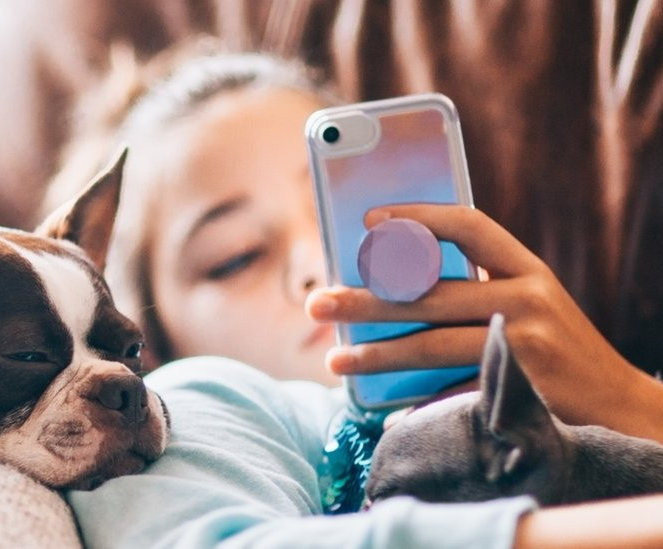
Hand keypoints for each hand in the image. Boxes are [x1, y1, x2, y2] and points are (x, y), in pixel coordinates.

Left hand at [306, 204, 662, 441]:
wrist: (622, 408)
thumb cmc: (558, 353)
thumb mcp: (530, 307)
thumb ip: (479, 290)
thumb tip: (391, 288)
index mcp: (527, 269)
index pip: (469, 224)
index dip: (416, 216)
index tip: (368, 219)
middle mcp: (528, 297)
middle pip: (430, 292)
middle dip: (366, 299)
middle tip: (319, 303)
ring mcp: (525, 343)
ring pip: (431, 343)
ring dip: (377, 353)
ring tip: (336, 359)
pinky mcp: (519, 387)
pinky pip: (450, 391)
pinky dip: (415, 402)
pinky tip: (384, 412)